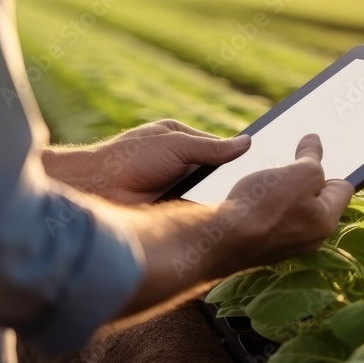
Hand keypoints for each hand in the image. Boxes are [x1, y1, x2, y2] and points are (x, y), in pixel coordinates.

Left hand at [42, 120, 250, 203]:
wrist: (98, 190)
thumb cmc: (129, 158)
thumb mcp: (175, 144)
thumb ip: (211, 147)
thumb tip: (247, 142)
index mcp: (182, 141)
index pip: (221, 149)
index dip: (240, 158)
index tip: (265, 164)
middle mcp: (182, 166)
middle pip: (218, 174)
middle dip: (235, 182)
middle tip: (261, 189)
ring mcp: (178, 190)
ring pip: (211, 196)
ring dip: (223, 201)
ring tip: (249, 206)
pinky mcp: (174, 213)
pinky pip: (200, 214)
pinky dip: (211, 217)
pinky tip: (227, 221)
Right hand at [115, 134, 353, 315]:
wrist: (218, 238)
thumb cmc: (262, 206)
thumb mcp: (300, 173)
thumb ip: (312, 157)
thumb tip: (315, 142)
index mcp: (326, 222)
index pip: (342, 187)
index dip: (329, 166)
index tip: (312, 155)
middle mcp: (309, 238)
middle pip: (316, 198)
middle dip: (303, 178)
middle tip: (288, 163)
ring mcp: (284, 243)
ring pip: (290, 207)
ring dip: (280, 189)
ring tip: (266, 176)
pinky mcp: (261, 243)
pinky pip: (269, 217)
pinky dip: (262, 203)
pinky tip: (251, 193)